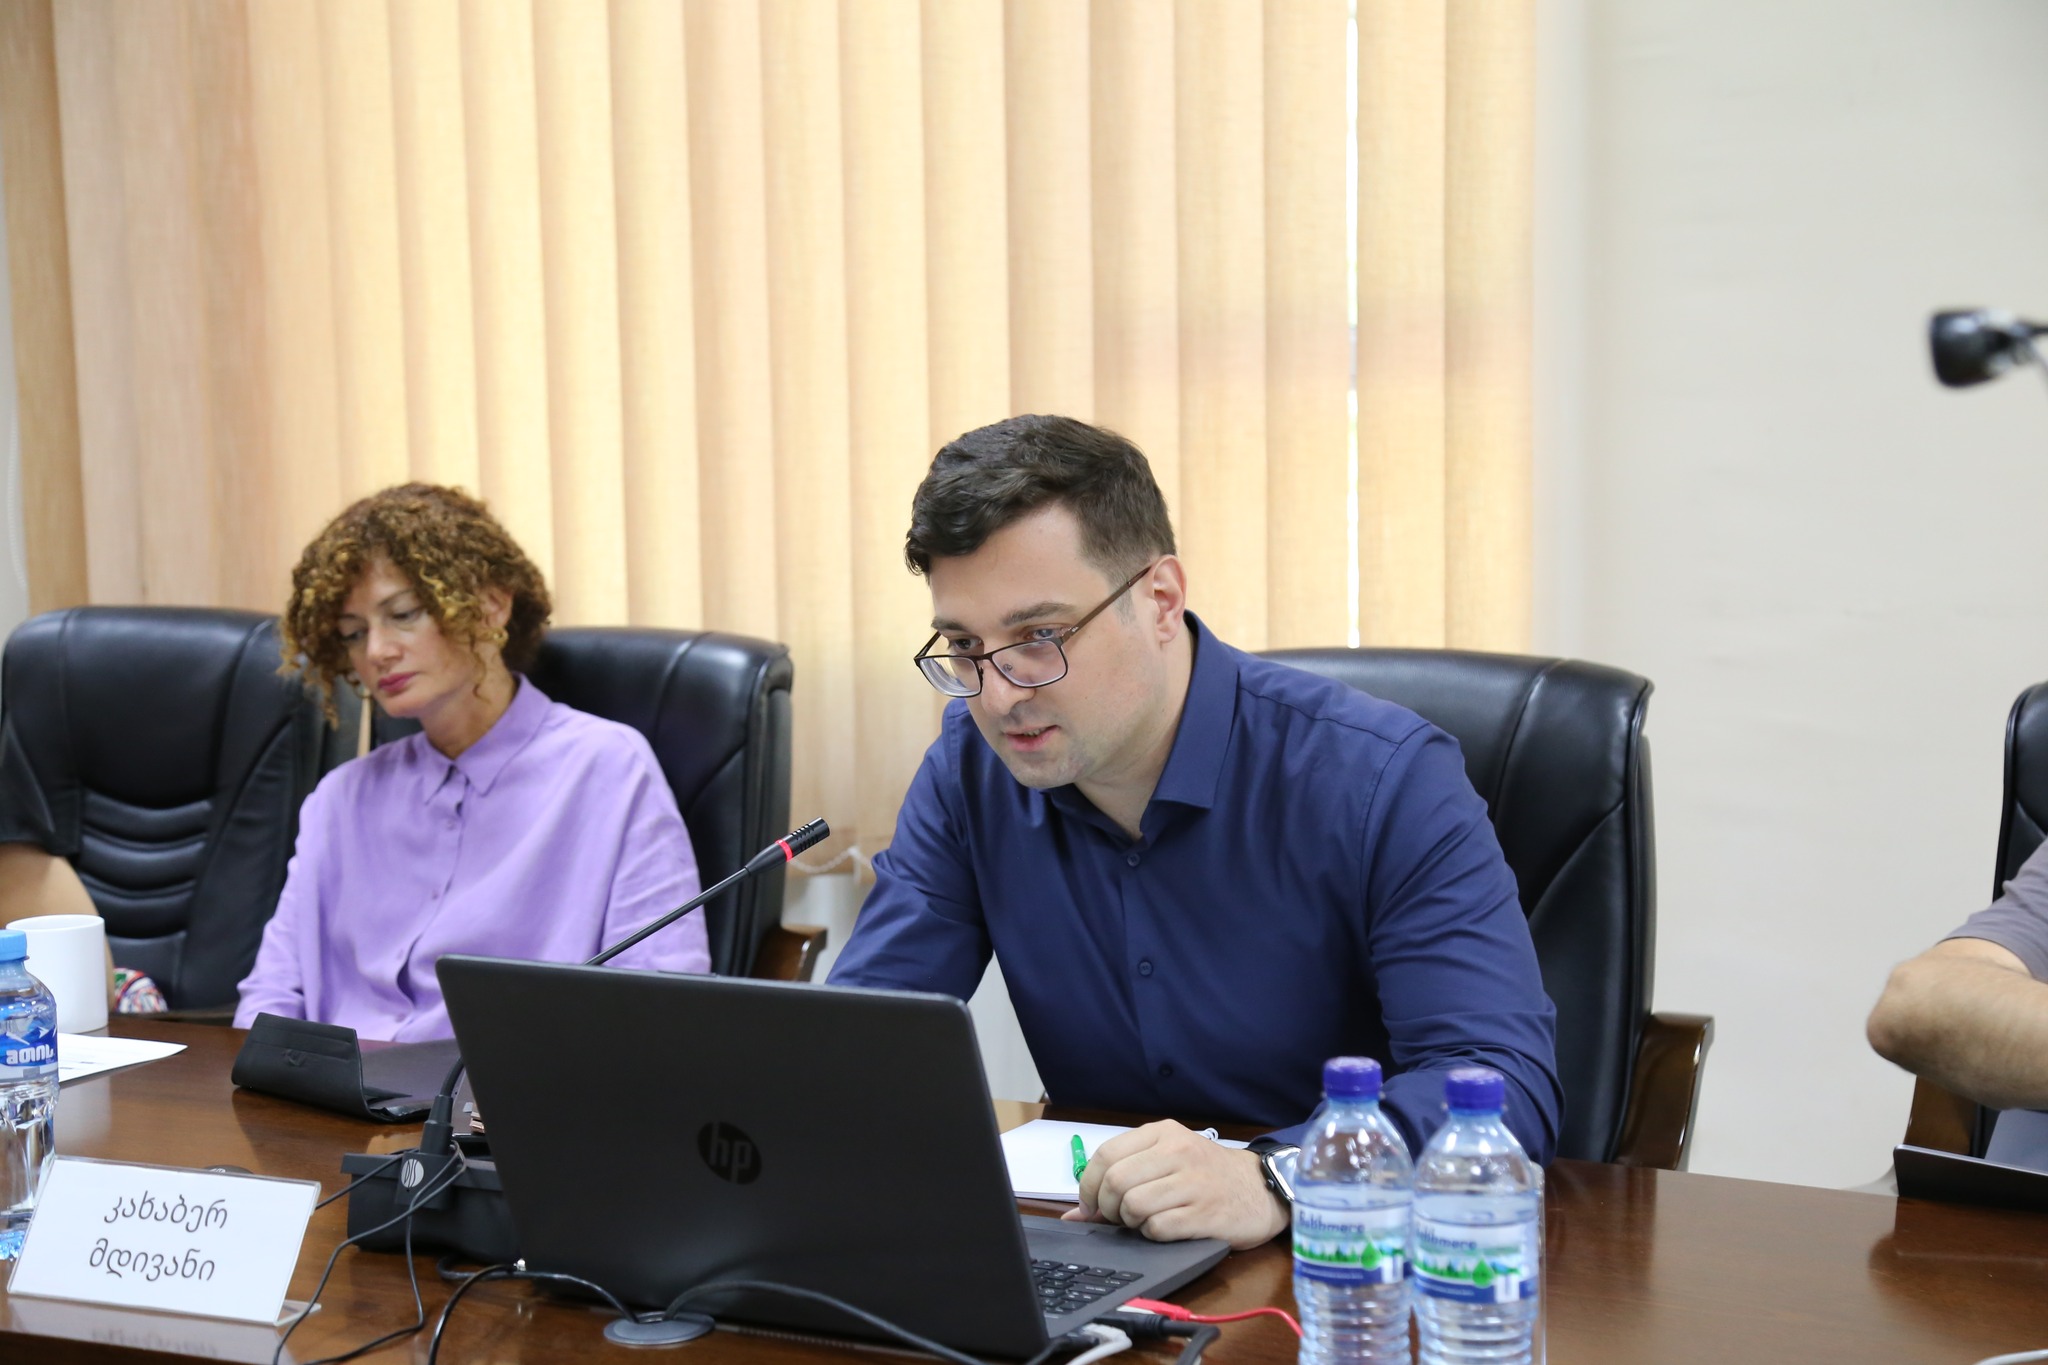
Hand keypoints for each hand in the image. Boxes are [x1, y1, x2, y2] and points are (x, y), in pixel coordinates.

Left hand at [1063, 1120, 1287, 1248]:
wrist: (1261, 1189)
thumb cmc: (1207, 1175)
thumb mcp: (1168, 1160)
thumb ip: (1122, 1177)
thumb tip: (1074, 1216)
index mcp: (1163, 1133)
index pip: (1106, 1154)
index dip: (1088, 1185)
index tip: (1089, 1206)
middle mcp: (1177, 1152)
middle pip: (1115, 1181)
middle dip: (1107, 1207)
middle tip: (1118, 1217)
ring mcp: (1193, 1182)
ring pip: (1133, 1205)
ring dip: (1130, 1222)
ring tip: (1145, 1221)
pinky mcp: (1205, 1213)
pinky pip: (1158, 1228)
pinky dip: (1152, 1235)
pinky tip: (1165, 1229)